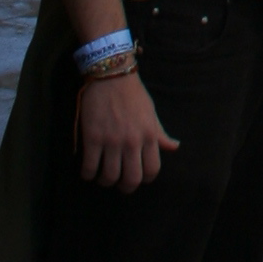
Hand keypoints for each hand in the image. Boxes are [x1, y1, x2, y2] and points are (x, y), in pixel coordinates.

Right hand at [75, 67, 177, 188]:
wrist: (112, 74)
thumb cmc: (133, 93)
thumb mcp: (151, 112)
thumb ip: (160, 133)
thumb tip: (174, 147)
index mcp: (149, 135)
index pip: (152, 170)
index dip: (145, 179)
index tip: (137, 176)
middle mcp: (132, 141)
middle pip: (131, 179)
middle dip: (125, 187)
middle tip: (119, 182)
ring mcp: (112, 141)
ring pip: (109, 177)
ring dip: (105, 181)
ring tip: (103, 176)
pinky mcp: (93, 138)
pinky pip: (89, 168)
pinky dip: (88, 174)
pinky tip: (88, 170)